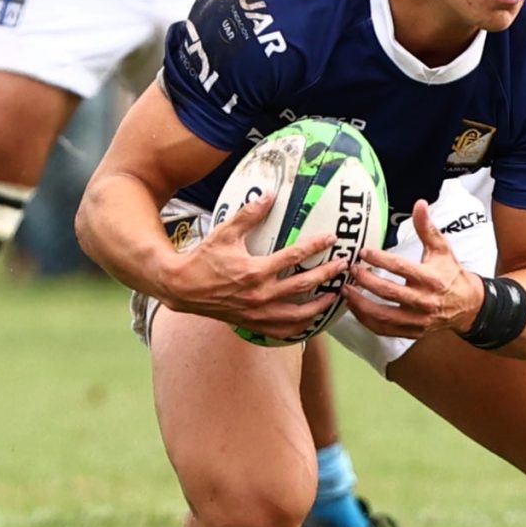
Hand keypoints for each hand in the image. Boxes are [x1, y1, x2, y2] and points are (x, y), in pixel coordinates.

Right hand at [160, 189, 347, 338]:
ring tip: (333, 297)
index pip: (293, 257)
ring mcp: (257, 313)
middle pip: (303, 286)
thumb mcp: (225, 233)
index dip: (315, 246)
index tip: (330, 238)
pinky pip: (281, 331)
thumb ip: (249, 215)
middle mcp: (260, 295)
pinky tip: (309, 322)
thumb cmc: (203, 259)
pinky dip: (299, 328)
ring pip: (297, 315)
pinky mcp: (252, 324)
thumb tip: (269, 195)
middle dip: (326, 275)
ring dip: (318, 306)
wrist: (183, 288)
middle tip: (342, 267)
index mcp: (255, 271)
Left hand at [344, 200, 480, 339]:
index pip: (400, 268)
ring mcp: (417, 320)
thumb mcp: (442, 249)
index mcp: (430, 279)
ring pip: (383, 315)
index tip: (364, 252)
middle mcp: (424, 301)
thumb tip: (419, 204)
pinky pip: (384, 329)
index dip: (379, 259)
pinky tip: (355, 309)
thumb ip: (427, 228)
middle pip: (388, 292)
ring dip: (360, 304)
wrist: (467, 305)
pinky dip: (367, 320)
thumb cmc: (451, 274)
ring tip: (346, 290)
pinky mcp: (412, 332)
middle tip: (351, 270)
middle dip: (366, 281)